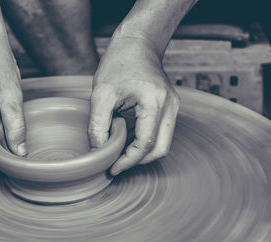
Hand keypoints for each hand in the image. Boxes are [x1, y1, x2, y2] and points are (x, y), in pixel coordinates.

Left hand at [89, 36, 179, 175]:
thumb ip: (97, 125)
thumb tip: (97, 152)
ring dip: (142, 153)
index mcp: (155, 102)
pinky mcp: (170, 107)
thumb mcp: (101, 94)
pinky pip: (161, 132)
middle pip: (160, 149)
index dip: (128, 161)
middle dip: (137, 161)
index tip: (111, 168)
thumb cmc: (119, 63)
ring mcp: (173, 106)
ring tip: (118, 153)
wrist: (137, 43)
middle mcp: (170, 106)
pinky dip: (145, 142)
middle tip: (115, 165)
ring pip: (163, 143)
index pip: (146, 144)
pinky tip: (126, 141)